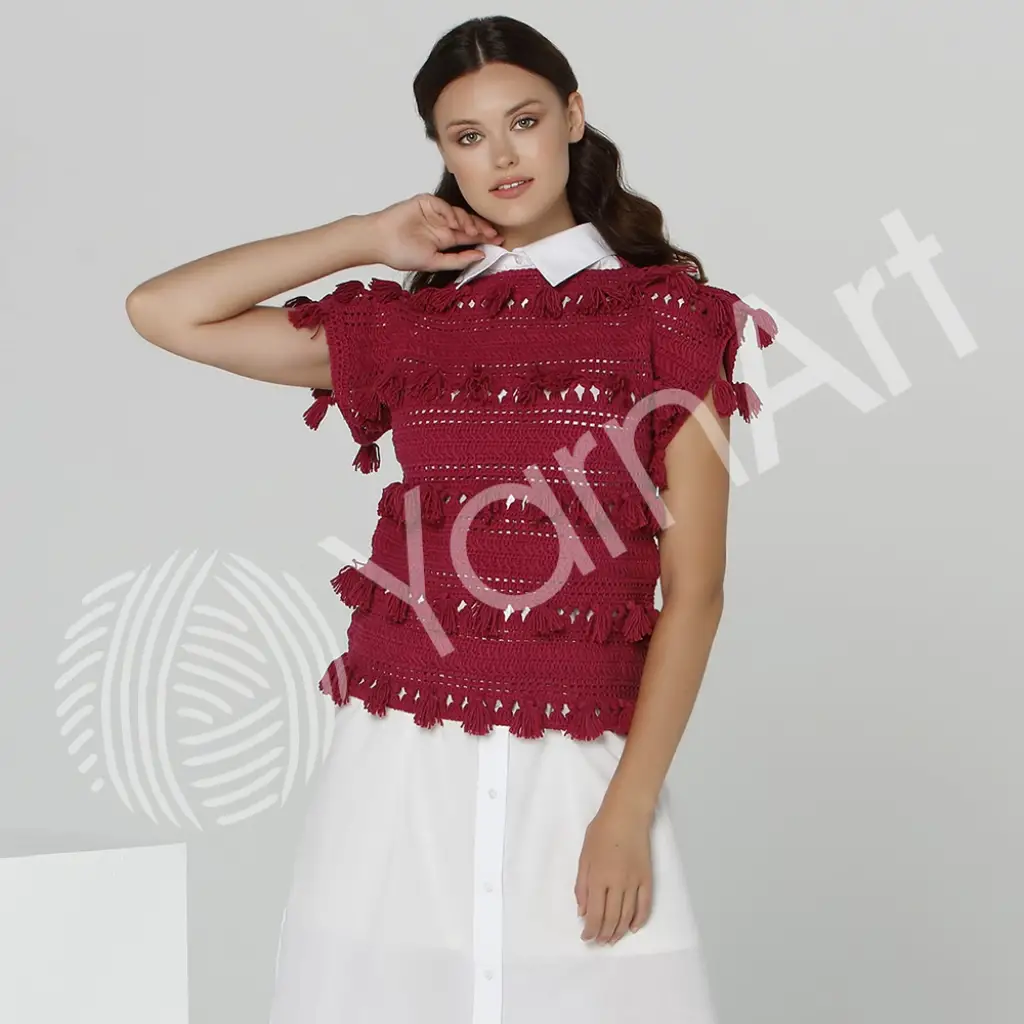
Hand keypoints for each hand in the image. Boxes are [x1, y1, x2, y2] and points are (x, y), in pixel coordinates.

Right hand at [362, 193, 503, 272]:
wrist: (380, 241)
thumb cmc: (401, 254)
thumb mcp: (434, 262)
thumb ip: (457, 260)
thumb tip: (480, 256)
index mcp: (445, 239)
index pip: (469, 237)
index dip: (484, 238)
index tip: (500, 241)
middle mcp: (442, 225)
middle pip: (468, 223)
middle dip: (482, 228)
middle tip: (494, 234)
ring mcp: (435, 213)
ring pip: (458, 214)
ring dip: (468, 222)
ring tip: (472, 231)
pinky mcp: (426, 202)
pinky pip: (443, 206)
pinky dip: (451, 213)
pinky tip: (455, 223)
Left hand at [575, 801, 653, 944]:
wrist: (627, 815)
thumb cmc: (601, 832)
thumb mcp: (584, 856)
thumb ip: (581, 885)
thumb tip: (582, 911)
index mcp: (598, 878)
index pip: (594, 913)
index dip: (590, 930)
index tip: (586, 937)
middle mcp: (617, 884)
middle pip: (611, 918)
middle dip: (604, 934)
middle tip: (599, 942)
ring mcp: (634, 882)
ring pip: (627, 915)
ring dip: (619, 931)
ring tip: (612, 939)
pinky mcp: (647, 878)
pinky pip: (645, 905)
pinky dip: (639, 919)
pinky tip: (632, 928)